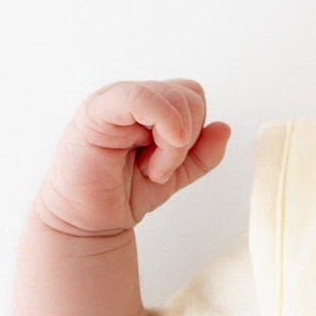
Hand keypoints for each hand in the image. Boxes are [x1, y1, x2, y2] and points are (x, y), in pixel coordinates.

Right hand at [32, 79, 232, 236]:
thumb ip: (203, 153)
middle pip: (189, 94)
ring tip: (149, 168)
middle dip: (187, 139)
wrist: (90, 221)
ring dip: (172, 144)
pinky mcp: (96, 111)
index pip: (193, 96)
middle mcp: (134, 97)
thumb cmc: (126, 192)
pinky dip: (162, 129)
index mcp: (152, 107)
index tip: (174, 163)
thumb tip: (225, 128)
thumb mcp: (178, 173)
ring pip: (173, 96)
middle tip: (160, 169)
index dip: (196, 130)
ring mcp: (114, 100)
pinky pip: (141, 97)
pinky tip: (149, 161)